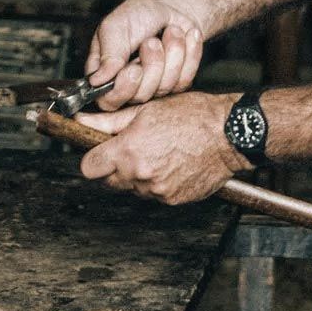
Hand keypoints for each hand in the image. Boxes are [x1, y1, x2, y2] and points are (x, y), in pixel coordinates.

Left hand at [77, 93, 245, 204]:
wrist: (229, 136)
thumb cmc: (192, 116)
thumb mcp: (146, 110)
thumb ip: (109, 122)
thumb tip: (82, 121)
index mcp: (128, 151)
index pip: (89, 167)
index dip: (92, 158)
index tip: (99, 152)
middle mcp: (140, 175)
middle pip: (110, 180)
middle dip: (115, 166)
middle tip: (133, 147)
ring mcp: (157, 191)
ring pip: (133, 187)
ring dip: (138, 175)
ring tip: (158, 152)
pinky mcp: (173, 200)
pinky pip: (155, 194)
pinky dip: (158, 182)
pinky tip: (172, 163)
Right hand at [86, 0, 208, 109]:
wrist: (173, 6)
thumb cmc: (139, 13)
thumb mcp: (116, 25)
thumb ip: (108, 52)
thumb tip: (97, 80)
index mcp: (106, 72)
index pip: (107, 99)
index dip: (123, 89)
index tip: (134, 69)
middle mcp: (128, 84)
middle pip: (139, 96)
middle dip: (152, 65)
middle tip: (152, 41)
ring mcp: (154, 86)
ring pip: (164, 88)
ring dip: (172, 53)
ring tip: (171, 31)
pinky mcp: (177, 83)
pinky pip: (185, 80)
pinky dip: (189, 54)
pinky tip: (186, 36)